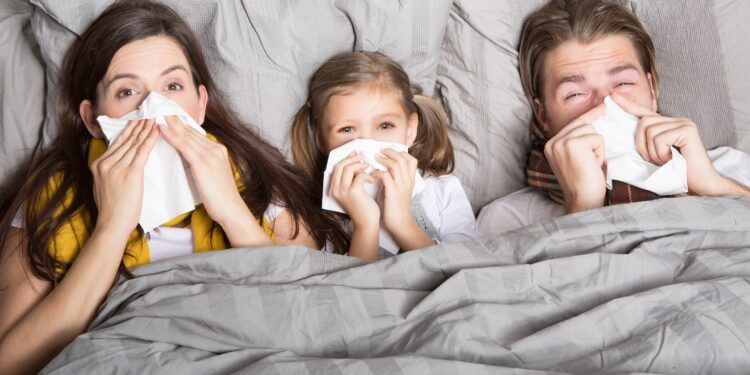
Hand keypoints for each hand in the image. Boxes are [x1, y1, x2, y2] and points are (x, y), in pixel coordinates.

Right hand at [91, 119, 158, 234]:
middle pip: (126, 139)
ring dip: (146, 128)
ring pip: (134, 143)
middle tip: (149, 111)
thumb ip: (111, 171)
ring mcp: (116, 168)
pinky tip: (156, 131)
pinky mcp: (130, 174)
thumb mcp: (105, 185)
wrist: (112, 224)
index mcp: (99, 164)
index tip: (138, 118)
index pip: (117, 142)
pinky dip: (150, 140)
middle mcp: (105, 163)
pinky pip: (142, 152)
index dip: (129, 129)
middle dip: (139, 124)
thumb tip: (121, 163)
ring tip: (155, 117)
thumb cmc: (112, 209)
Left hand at [160, 115, 247, 225]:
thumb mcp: (211, 175)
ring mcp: (210, 155)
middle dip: (174, 118)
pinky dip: (171, 135)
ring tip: (157, 111)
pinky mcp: (203, 163)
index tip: (168, 114)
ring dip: (170, 122)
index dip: (180, 123)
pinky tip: (161, 128)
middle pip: (190, 131)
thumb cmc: (221, 198)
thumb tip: (186, 158)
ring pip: (185, 135)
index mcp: (218, 150)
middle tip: (159, 105)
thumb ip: (201, 163)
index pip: (195, 134)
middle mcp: (215, 148)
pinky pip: (183, 146)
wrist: (231, 210)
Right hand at [329, 152, 379, 229]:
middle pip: (341, 166)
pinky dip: (368, 175)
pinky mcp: (353, 192)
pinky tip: (373, 179)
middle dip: (352, 159)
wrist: (366, 223)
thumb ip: (350, 180)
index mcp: (333, 189)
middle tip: (362, 157)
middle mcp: (336, 190)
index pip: (336, 168)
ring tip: (368, 167)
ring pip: (349, 168)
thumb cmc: (362, 207)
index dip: (346, 159)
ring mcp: (343, 191)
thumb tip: (355, 163)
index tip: (355, 155)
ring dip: (360, 165)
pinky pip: (360, 175)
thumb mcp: (352, 193)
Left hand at [373, 148, 418, 233]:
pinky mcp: (393, 193)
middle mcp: (407, 181)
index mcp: (410, 180)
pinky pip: (386, 176)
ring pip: (395, 164)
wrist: (401, 224)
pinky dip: (377, 173)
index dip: (401, 153)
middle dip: (390, 152)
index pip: (411, 160)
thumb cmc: (396, 207)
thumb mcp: (399, 190)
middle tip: (379, 151)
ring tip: (375, 159)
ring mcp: (401, 186)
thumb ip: (394, 179)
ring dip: (383, 160)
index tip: (389, 152)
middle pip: (402, 158)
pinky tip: (372, 176)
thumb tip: (383, 170)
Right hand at [544, 104, 606, 212]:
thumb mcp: (575, 159)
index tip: (603, 105)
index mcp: (551, 145)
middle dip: (594, 140)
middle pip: (583, 124)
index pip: (573, 124)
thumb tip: (594, 121)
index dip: (590, 115)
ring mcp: (561, 142)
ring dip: (597, 148)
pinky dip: (600, 152)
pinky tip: (593, 165)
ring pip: (591, 130)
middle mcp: (553, 142)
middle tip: (595, 159)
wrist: (583, 200)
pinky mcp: (573, 144)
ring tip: (591, 165)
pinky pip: (596, 138)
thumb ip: (577, 141)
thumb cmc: (584, 183)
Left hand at [611, 93, 729, 195]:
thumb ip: (645, 142)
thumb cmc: (676, 173)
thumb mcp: (655, 155)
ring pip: (650, 131)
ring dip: (653, 151)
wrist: (700, 184)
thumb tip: (624, 133)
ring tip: (666, 160)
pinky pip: (660, 138)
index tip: (613, 96)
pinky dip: (661, 153)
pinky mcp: (687, 130)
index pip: (645, 112)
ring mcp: (683, 123)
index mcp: (668, 125)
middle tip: (654, 159)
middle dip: (642, 144)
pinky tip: (673, 159)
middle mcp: (677, 120)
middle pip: (644, 122)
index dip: (628, 105)